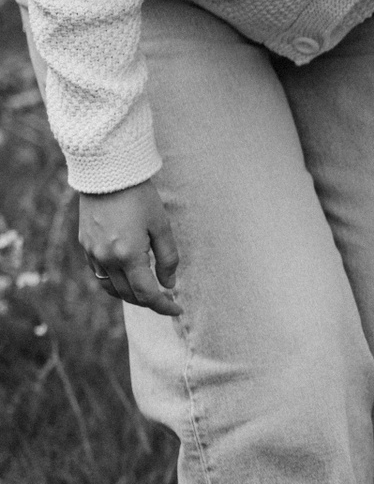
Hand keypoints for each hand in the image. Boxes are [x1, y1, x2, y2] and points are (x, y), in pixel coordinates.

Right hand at [78, 179, 180, 315]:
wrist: (106, 173)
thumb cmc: (140, 197)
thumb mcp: (162, 226)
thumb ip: (168, 259)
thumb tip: (169, 285)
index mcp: (128, 255)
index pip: (147, 293)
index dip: (164, 306)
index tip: (178, 310)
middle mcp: (106, 258)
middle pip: (129, 295)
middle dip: (150, 302)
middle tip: (168, 300)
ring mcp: (92, 253)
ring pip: (111, 288)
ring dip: (131, 295)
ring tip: (150, 291)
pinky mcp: (85, 245)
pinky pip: (100, 274)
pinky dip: (115, 282)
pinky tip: (130, 277)